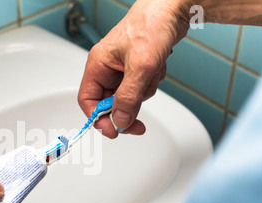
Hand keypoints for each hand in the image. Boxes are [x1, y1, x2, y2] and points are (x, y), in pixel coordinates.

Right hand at [78, 0, 189, 137]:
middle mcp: (107, 69)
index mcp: (98, 65)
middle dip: (126, 109)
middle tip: (138, 124)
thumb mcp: (140, 66)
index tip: (113, 130)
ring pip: (128, 98)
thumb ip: (128, 97)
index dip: (98, 119)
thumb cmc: (151, 25)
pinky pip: (141, 89)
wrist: (173, 9)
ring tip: (152, 74)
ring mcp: (122, 69)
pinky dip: (151, 83)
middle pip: (109, 103)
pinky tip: (157, 68)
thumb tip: (120, 119)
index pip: (88, 101)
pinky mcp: (137, 68)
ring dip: (143, 93)